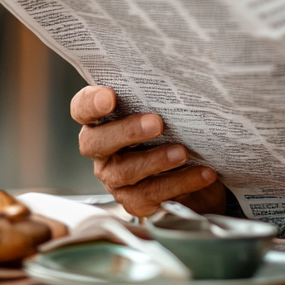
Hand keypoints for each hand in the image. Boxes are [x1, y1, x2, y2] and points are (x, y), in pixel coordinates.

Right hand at [71, 85, 225, 216]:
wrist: (195, 171)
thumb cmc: (174, 134)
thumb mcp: (167, 113)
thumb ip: (160, 100)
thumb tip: (181, 82)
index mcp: (104, 122)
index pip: (83, 109)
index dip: (90, 103)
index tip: (109, 96)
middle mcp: (104, 151)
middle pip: (96, 142)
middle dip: (126, 131)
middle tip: (156, 123)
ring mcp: (116, 178)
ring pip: (125, 171)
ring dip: (156, 160)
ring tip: (182, 152)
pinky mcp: (135, 201)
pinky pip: (152, 193)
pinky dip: (180, 182)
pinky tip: (202, 173)